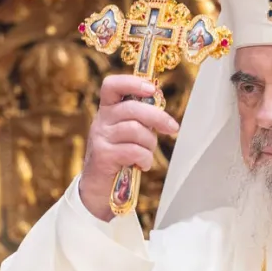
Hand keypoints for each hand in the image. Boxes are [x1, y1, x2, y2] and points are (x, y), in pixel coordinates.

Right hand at [79, 75, 179, 220]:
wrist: (98, 187)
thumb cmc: (118, 157)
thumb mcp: (127, 134)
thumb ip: (140, 120)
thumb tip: (162, 112)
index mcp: (107, 110)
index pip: (111, 86)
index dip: (132, 82)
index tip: (152, 89)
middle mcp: (101, 121)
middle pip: (132, 109)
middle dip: (157, 117)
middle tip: (173, 127)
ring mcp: (100, 137)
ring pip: (135, 130)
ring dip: (149, 144)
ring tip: (147, 154)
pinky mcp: (103, 155)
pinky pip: (133, 151)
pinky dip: (144, 159)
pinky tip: (142, 164)